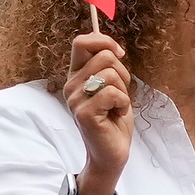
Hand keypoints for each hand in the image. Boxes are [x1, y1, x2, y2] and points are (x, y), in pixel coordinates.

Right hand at [61, 32, 133, 193]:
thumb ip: (107, 67)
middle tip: (120, 93)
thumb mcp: (112, 87)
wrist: (111, 153)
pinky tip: (117, 115)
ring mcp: (75, 99)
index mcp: (76, 75)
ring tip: (117, 107)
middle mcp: (71, 85)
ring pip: (110, 74)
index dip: (104, 41)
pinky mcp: (84, 113)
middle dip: (122, 72)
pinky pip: (112, 93)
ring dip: (123, 91)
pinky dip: (123, 103)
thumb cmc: (114, 119)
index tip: (120, 55)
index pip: (82, 42)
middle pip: (103, 55)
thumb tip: (112, 47)